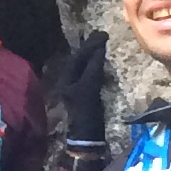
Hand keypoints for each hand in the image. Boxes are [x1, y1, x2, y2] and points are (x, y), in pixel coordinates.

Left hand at [51, 29, 110, 147]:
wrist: (88, 134)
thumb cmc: (86, 111)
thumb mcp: (89, 88)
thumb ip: (93, 69)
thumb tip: (99, 50)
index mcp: (66, 78)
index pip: (78, 57)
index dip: (90, 46)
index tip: (103, 36)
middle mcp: (68, 80)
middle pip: (79, 59)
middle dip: (91, 47)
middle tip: (104, 36)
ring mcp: (76, 86)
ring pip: (84, 65)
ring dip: (93, 54)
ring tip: (104, 43)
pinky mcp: (85, 91)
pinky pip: (89, 72)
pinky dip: (96, 64)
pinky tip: (103, 59)